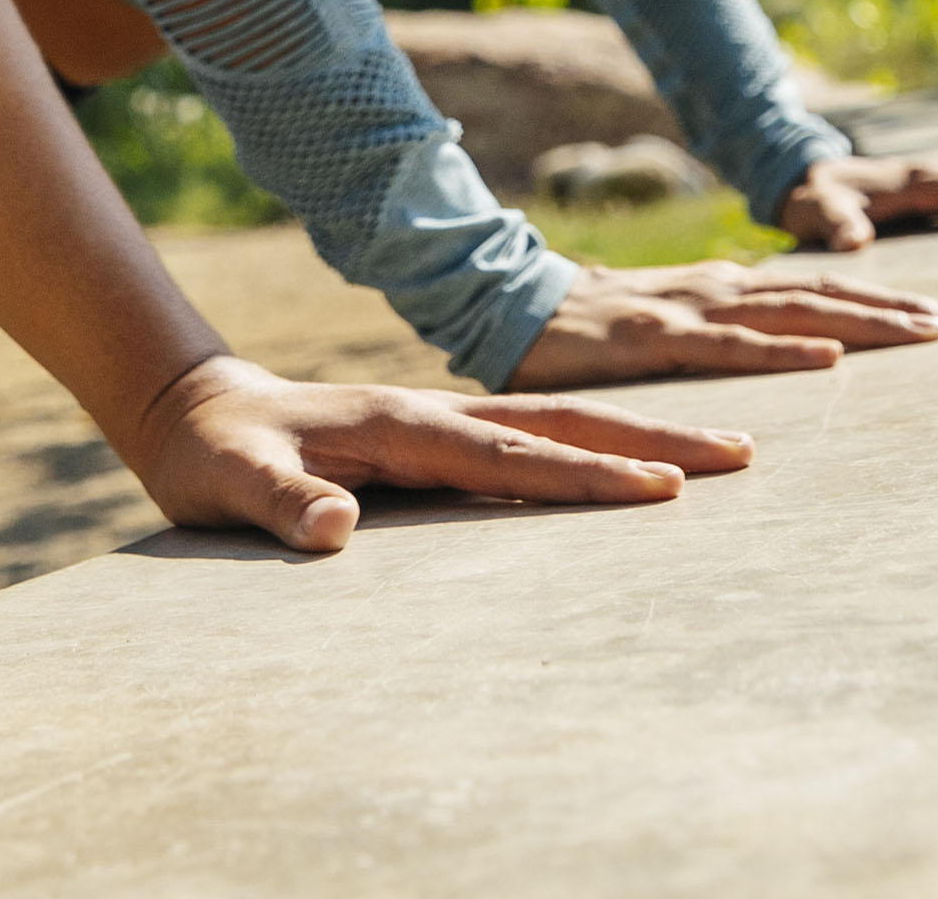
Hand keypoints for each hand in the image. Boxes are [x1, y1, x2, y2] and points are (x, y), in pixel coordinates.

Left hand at [124, 354, 754, 555]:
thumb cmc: (214, 456)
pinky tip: (639, 465)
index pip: (507, 454)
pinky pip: (534, 441)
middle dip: (652, 441)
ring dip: (639, 437)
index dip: (583, 474)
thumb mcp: (230, 483)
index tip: (660, 487)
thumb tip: (339, 526)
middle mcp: (434, 413)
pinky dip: (596, 447)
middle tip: (741, 456)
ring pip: (557, 427)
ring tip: (722, 452)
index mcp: (398, 422)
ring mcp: (442, 421)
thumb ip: (280, 504)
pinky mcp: (439, 436)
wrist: (195, 411)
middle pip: (560, 426)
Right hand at [509, 260, 937, 384]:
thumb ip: (717, 341)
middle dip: (898, 308)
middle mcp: (719, 291)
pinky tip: (828, 358)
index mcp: (725, 291)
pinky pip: (731, 347)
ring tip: (927, 334)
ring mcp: (690, 310)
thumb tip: (772, 368)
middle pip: (824, 295)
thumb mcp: (667, 330)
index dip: (885, 300)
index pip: (820, 291)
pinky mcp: (656, 335)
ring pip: (793, 312)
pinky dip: (784, 350)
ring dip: (866, 323)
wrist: (505, 304)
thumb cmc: (586, 329)